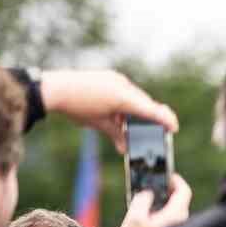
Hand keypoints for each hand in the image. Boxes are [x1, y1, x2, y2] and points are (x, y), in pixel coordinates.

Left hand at [40, 69, 178, 151]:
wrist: (52, 88)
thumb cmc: (75, 106)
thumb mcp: (99, 124)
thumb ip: (117, 134)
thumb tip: (125, 148)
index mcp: (123, 98)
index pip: (152, 110)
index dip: (165, 119)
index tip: (173, 128)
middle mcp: (123, 85)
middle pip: (144, 104)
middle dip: (149, 118)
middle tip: (153, 131)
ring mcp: (116, 79)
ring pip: (134, 98)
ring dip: (135, 112)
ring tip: (128, 124)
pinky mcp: (108, 77)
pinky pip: (124, 91)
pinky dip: (125, 103)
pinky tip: (118, 113)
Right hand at [116, 174, 190, 226]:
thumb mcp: (134, 218)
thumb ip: (141, 200)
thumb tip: (147, 193)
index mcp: (175, 216)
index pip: (184, 192)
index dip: (176, 180)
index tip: (166, 174)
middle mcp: (180, 224)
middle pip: (178, 201)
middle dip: (165, 191)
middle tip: (151, 185)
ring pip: (172, 212)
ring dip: (160, 204)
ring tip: (143, 199)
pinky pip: (167, 222)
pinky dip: (159, 214)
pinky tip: (143, 216)